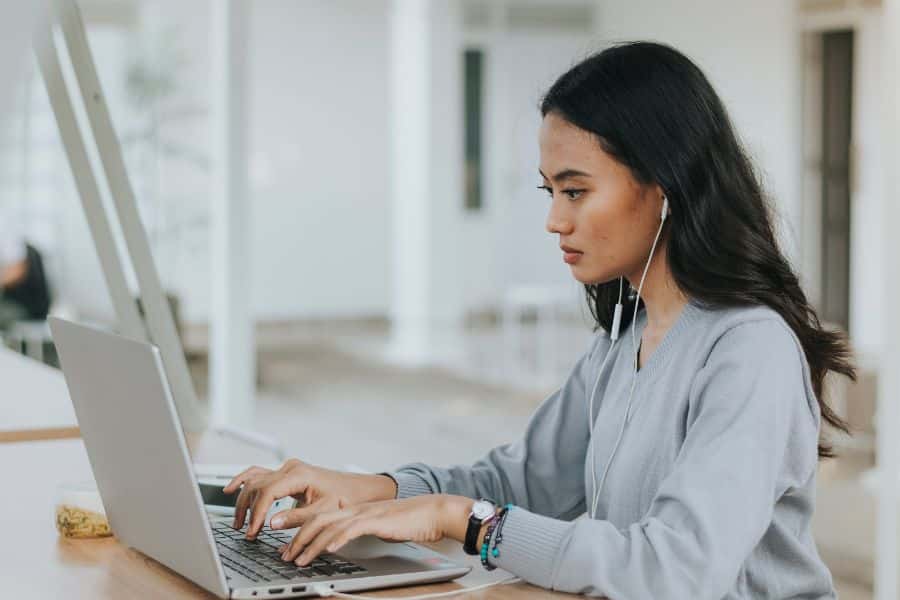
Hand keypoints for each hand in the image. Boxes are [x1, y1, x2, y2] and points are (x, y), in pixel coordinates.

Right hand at [223, 459, 397, 537]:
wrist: (358, 489)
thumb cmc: (345, 498)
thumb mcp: (322, 511)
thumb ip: (296, 518)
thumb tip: (271, 524)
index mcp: (298, 474)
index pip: (267, 492)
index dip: (257, 514)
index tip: (253, 532)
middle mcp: (290, 467)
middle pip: (257, 486)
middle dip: (247, 510)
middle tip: (245, 532)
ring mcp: (287, 468)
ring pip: (255, 480)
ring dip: (243, 499)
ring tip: (239, 522)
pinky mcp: (287, 473)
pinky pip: (259, 475)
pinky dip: (244, 482)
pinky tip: (231, 489)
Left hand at [276, 494, 472, 565]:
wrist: (432, 512)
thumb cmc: (406, 521)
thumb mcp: (374, 526)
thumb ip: (355, 530)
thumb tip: (338, 541)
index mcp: (351, 509)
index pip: (318, 516)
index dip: (297, 529)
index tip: (283, 544)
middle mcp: (354, 509)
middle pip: (317, 519)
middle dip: (295, 537)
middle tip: (282, 555)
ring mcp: (364, 513)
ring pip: (329, 526)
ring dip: (311, 544)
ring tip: (298, 559)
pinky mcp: (377, 521)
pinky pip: (352, 529)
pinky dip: (338, 539)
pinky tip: (328, 549)